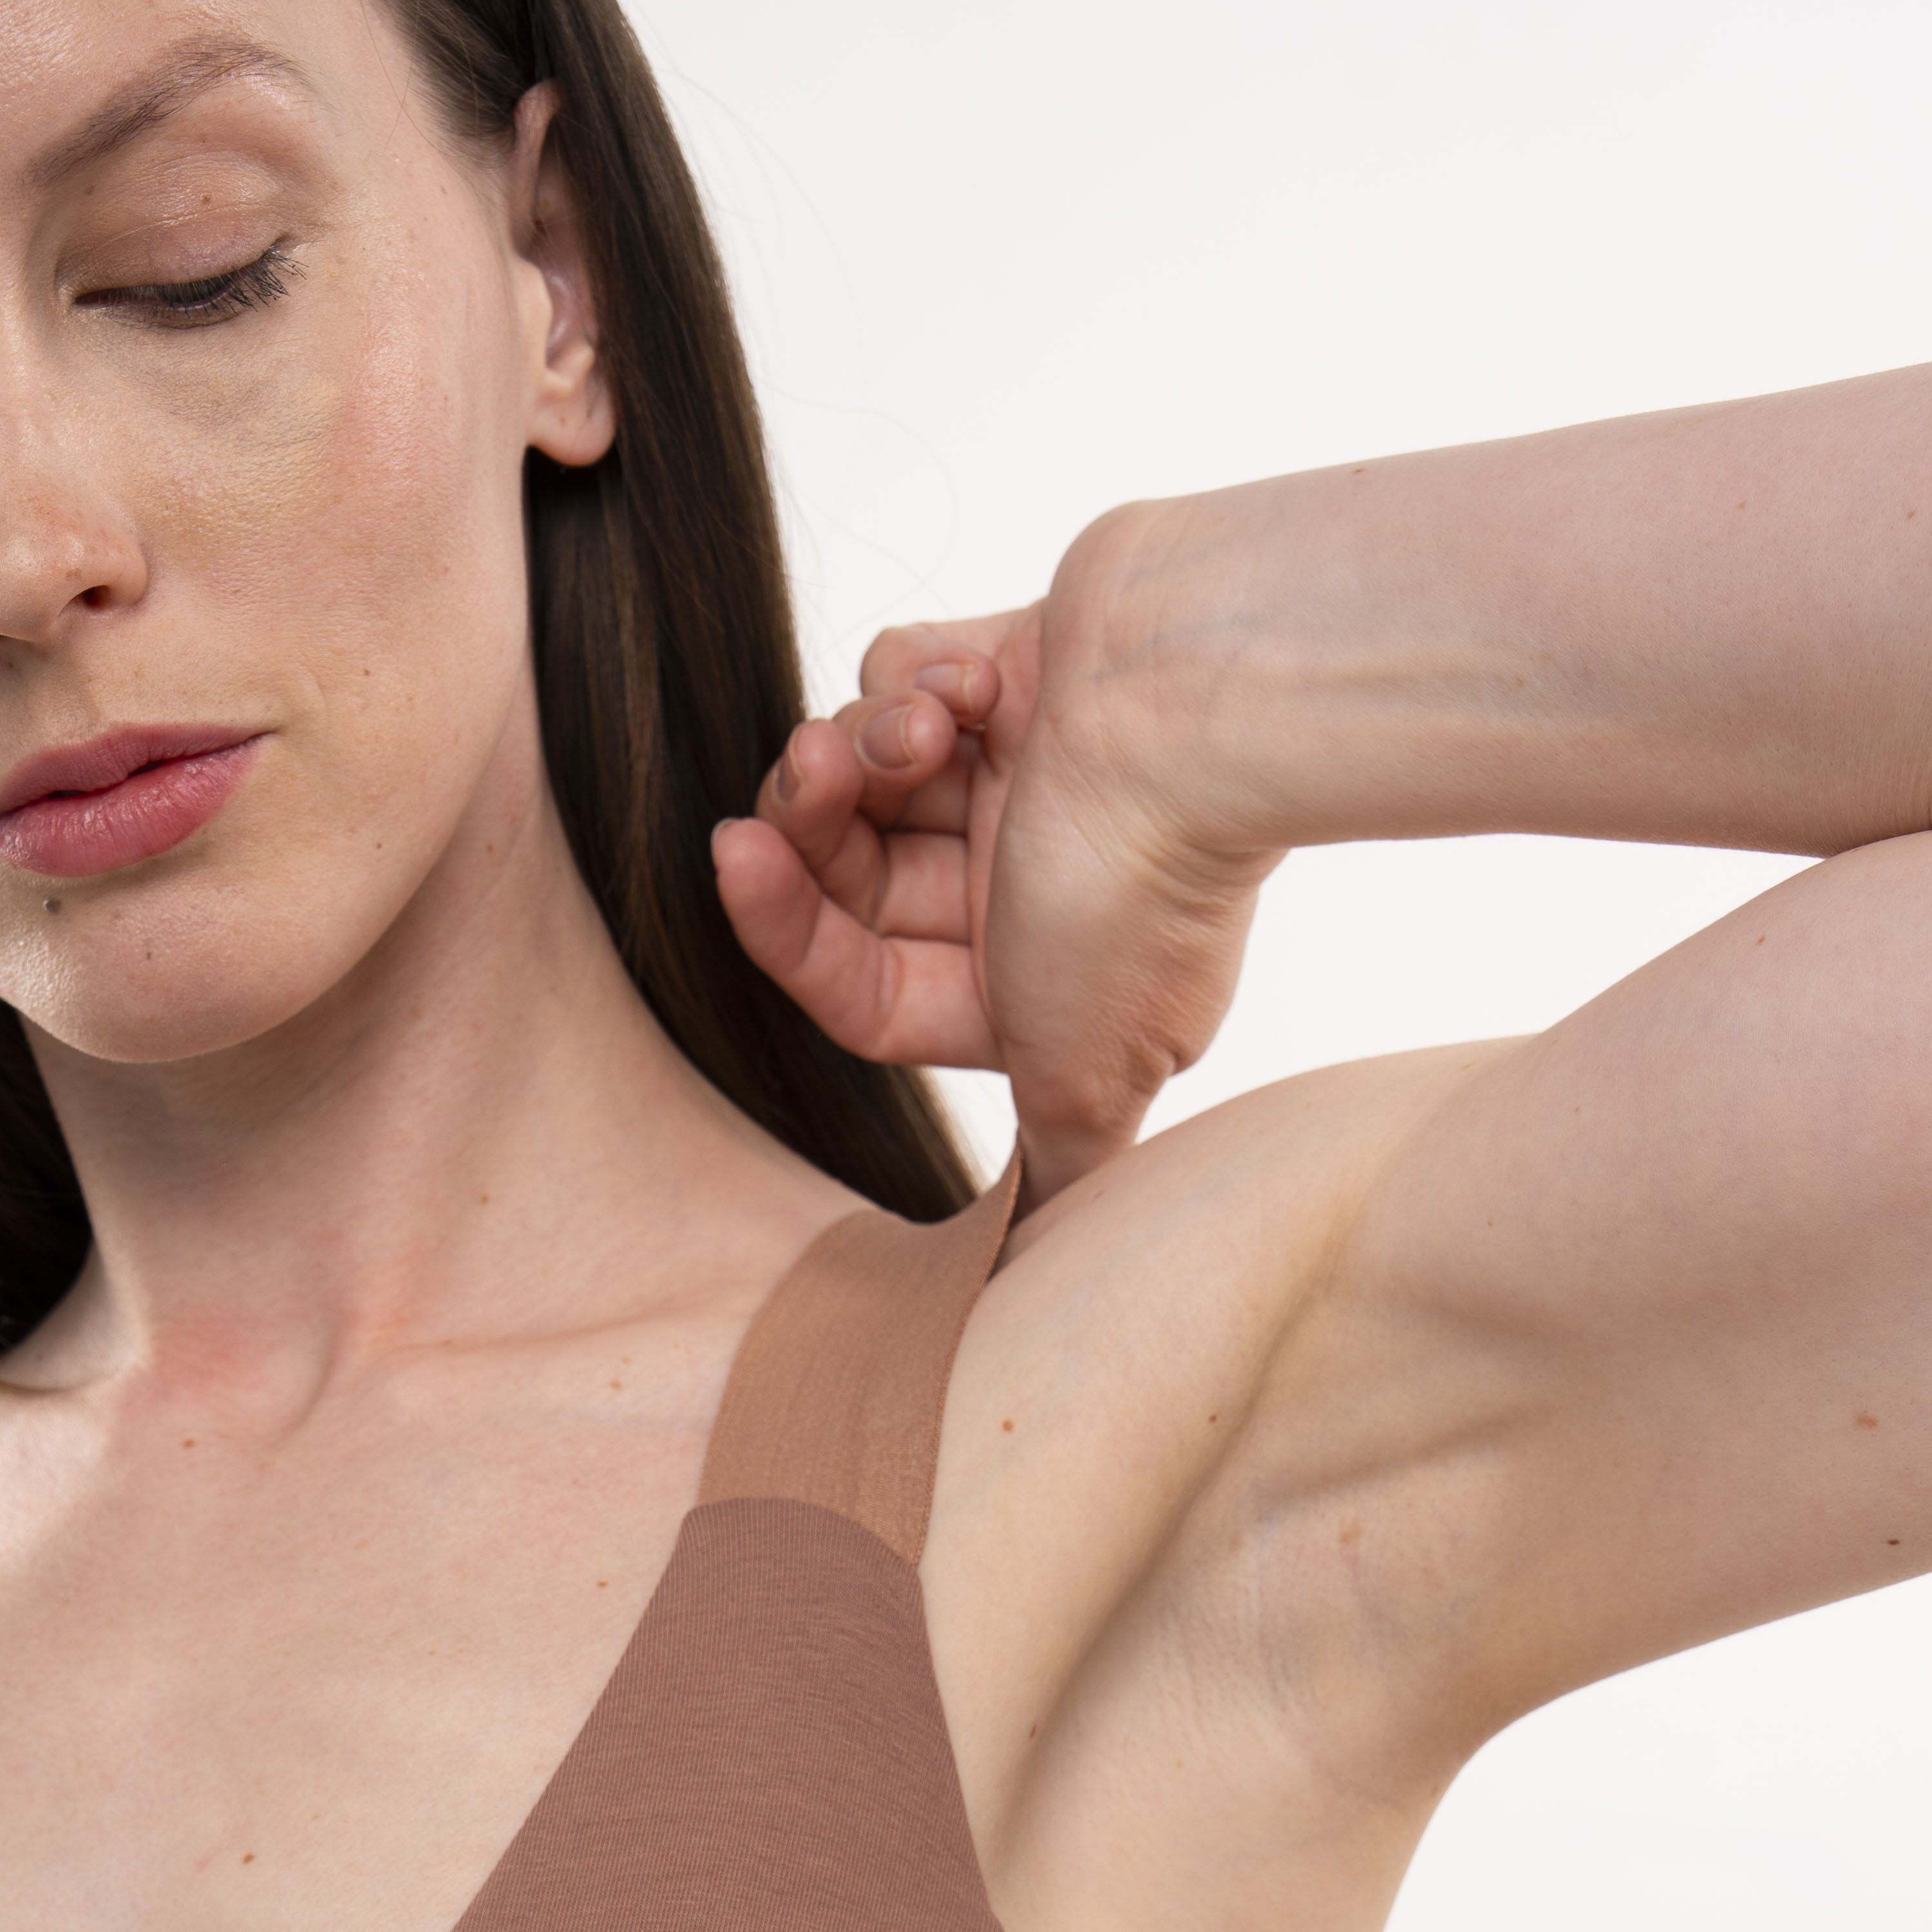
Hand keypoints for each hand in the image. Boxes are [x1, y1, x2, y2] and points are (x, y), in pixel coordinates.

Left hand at [710, 521, 1275, 1197]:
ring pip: (859, 769)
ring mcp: (1016, 779)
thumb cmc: (1138, 901)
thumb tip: (1041, 1260)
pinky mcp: (1015, 673)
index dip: (784, 933)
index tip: (735, 861)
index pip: (858, 985)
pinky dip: (918, 677)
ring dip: (860, 747)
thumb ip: (1059, 1170)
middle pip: (844, 875)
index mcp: (1027, 992)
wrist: (1196, 715)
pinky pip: (902, 672)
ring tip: (917, 731)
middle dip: (810, 824)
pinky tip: (979, 687)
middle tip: (812, 776)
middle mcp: (1019, 892)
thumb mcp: (1086, 1080)